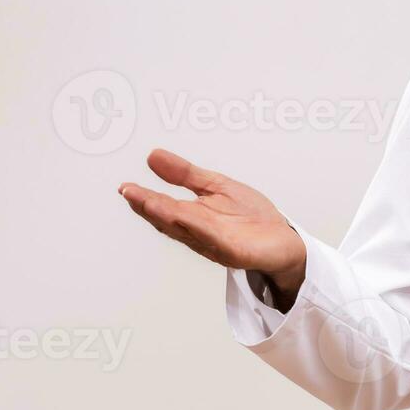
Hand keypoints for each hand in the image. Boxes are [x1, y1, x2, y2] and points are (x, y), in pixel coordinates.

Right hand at [119, 148, 307, 307]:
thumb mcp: (216, 186)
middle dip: (150, 207)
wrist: (283, 241)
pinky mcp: (237, 252)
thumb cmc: (251, 217)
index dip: (144, 199)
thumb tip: (153, 156)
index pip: (164, 207)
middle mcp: (200, 234)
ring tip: (150, 202)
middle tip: (129, 193)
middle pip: (170, 220)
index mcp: (193, 218)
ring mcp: (217, 245)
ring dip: (169, 217)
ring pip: (189, 230)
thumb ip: (185, 174)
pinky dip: (202, 229)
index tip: (126, 187)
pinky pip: (217, 240)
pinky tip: (188, 217)